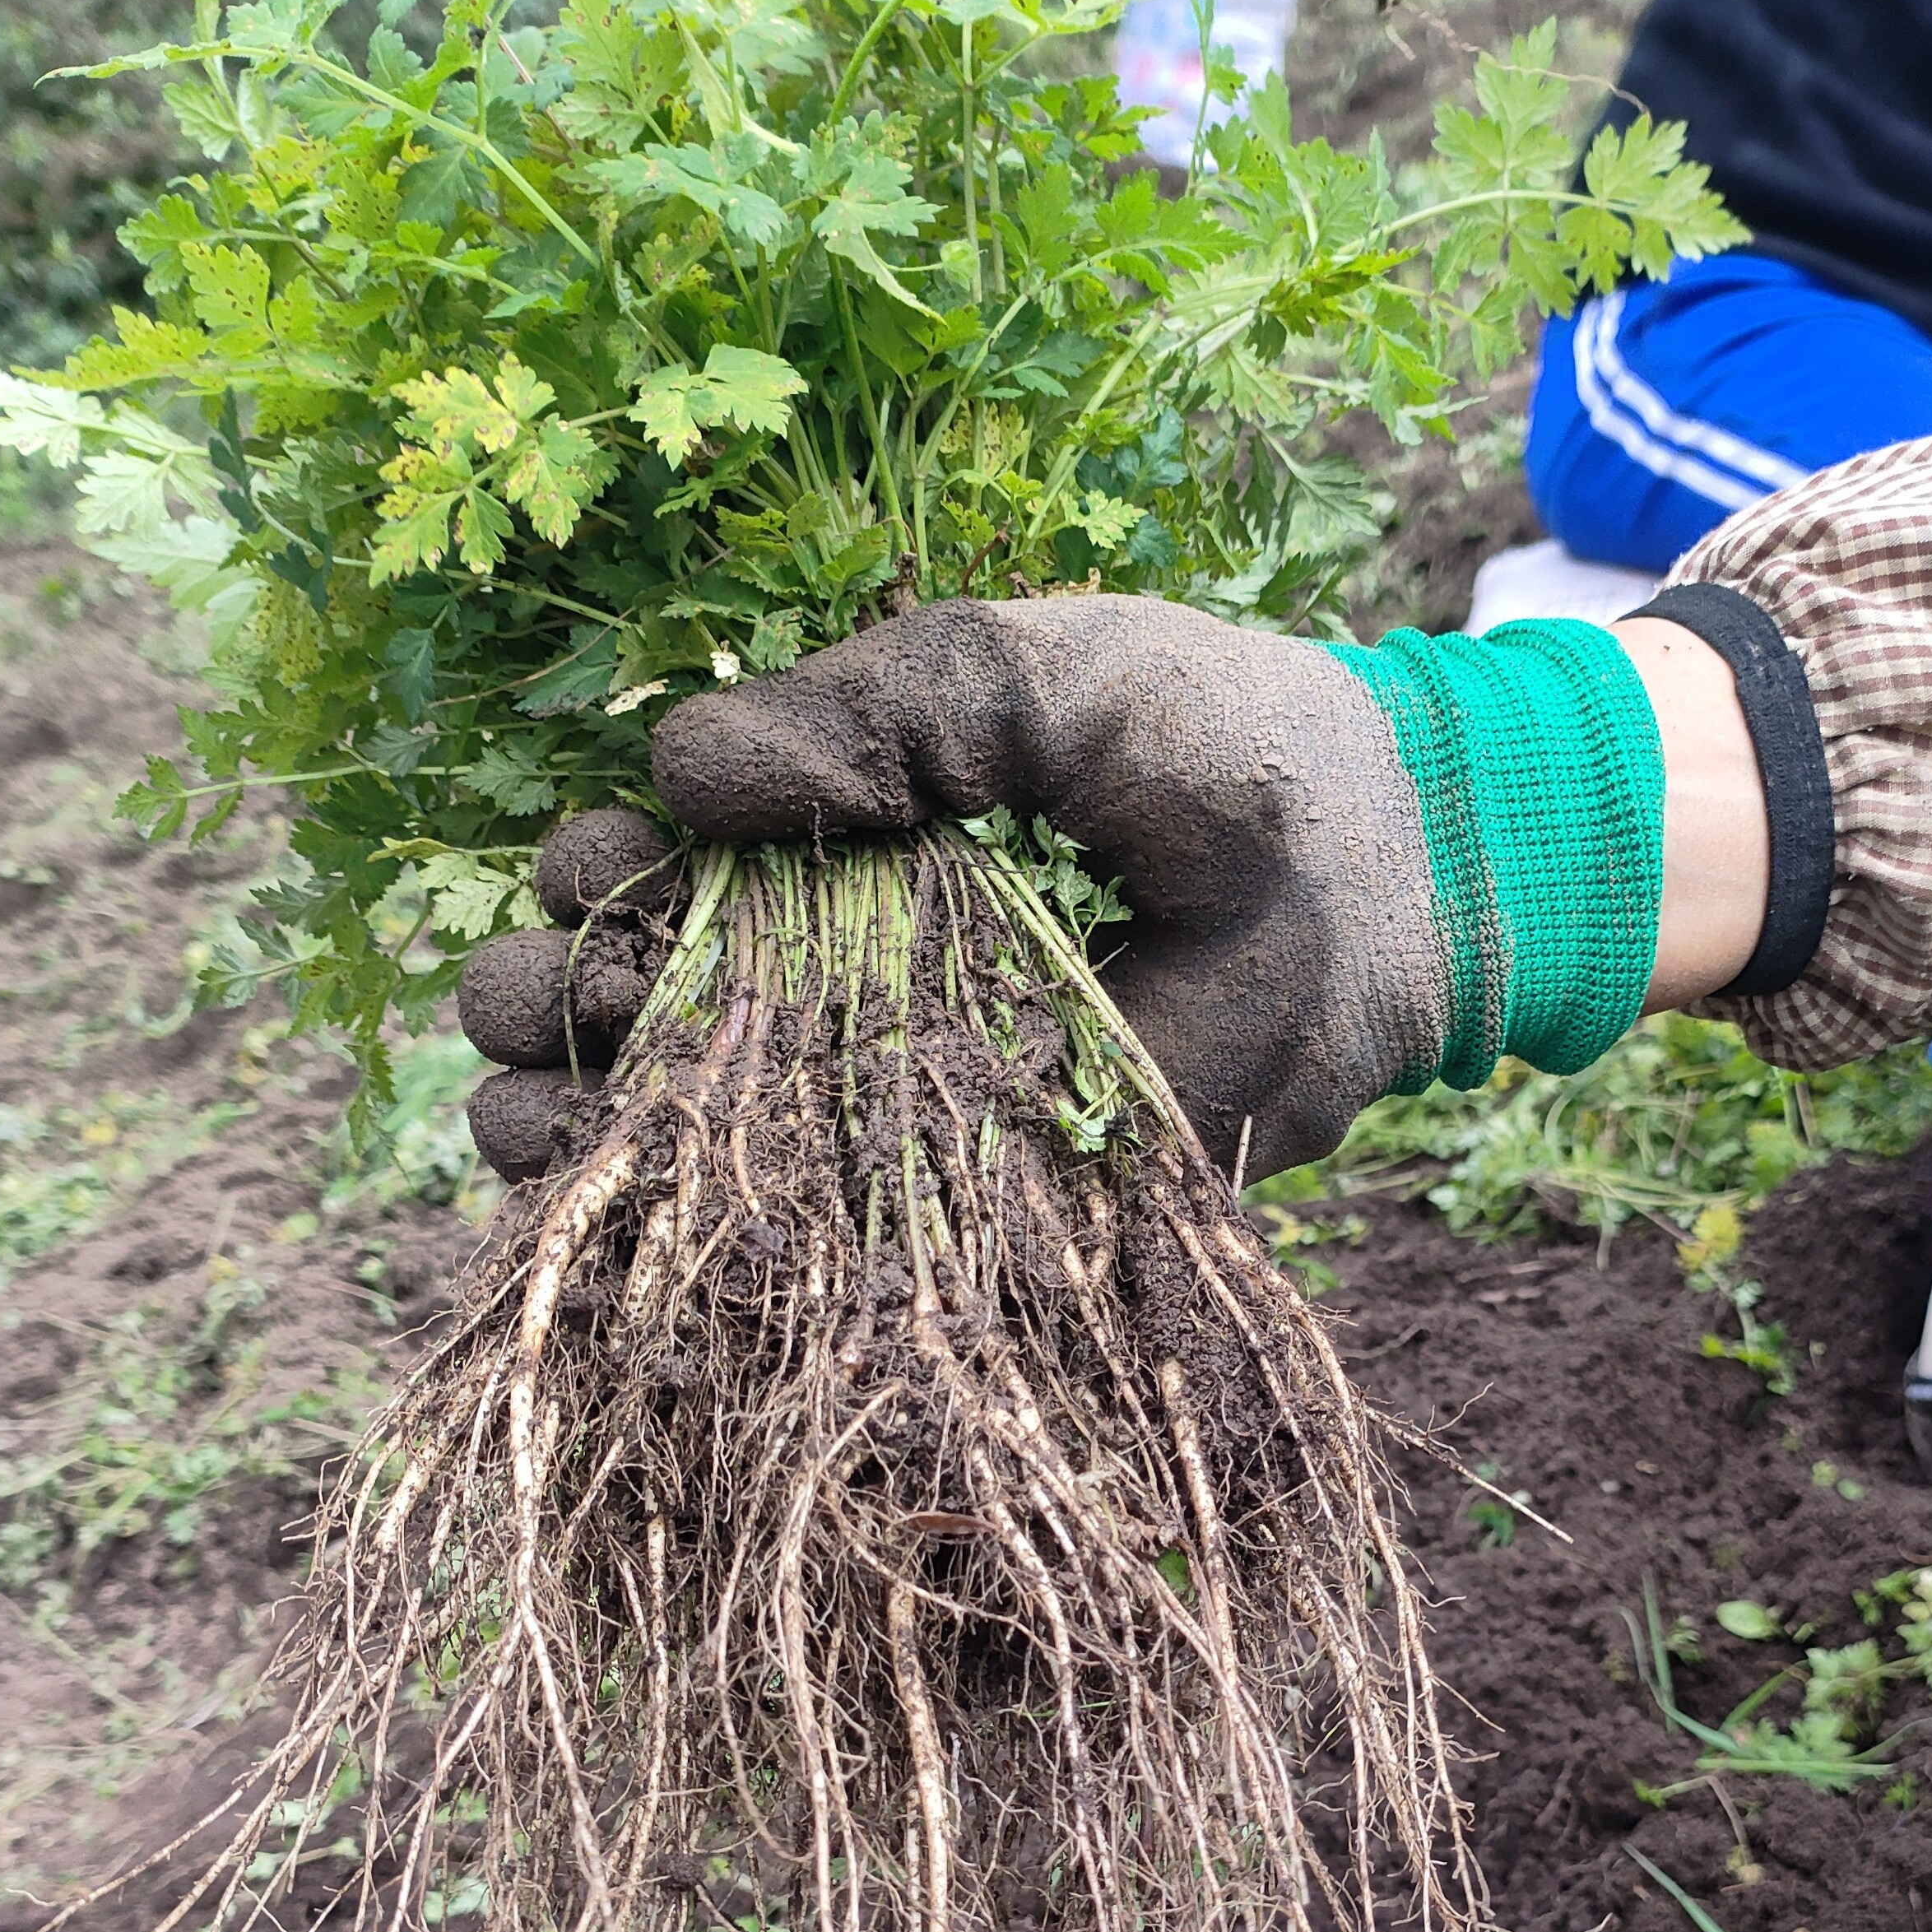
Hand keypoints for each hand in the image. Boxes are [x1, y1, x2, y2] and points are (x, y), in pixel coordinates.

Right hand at [457, 597, 1445, 1182]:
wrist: (1385, 886)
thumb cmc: (1219, 751)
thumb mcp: (1030, 681)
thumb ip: (875, 713)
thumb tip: (680, 772)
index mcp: (837, 853)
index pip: (648, 879)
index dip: (584, 884)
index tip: (593, 869)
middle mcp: (840, 984)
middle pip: (623, 1017)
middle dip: (547, 1007)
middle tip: (575, 995)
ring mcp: (891, 1108)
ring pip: (674, 1146)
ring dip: (565, 1130)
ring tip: (552, 1103)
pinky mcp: (962, 1214)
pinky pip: (795, 1250)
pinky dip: (678, 1242)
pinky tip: (617, 1209)